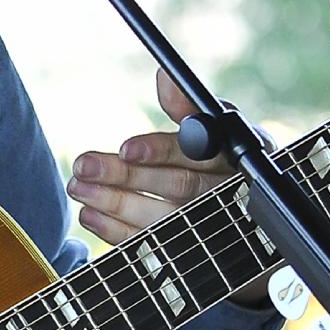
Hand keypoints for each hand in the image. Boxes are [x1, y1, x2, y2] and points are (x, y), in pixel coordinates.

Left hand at [69, 68, 240, 244]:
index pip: (196, 154)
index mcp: (234, 157)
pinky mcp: (191, 254)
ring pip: (163, 219)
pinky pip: (153, 246)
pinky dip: (117, 232)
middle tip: (84, 166)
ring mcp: (212, 229)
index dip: (159, 151)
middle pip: (177, 188)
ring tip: (78, 188)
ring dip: (115, 204)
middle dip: (126, 177)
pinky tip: (89, 215)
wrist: (250, 213)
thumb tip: (164, 75)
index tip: (125, 148)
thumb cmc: (222, 158)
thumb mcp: (215, 127)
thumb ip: (187, 105)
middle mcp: (227, 194)